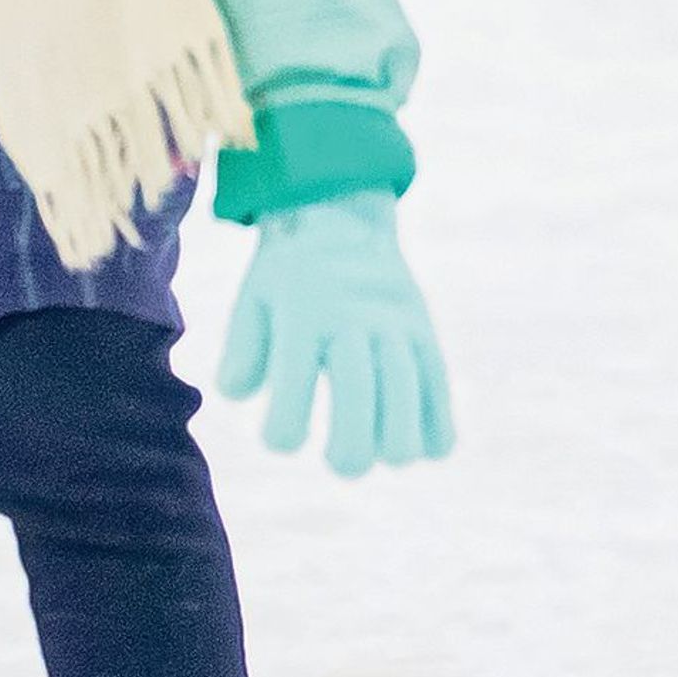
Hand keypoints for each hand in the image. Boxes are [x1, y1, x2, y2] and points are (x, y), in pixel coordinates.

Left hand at [217, 191, 453, 472]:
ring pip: (407, 400)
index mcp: (303, 314)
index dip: (285, 432)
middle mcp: (353, 318)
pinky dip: (434, 431)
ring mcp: (397, 325)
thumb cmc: (289, 277)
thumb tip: (238, 393)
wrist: (344, 216)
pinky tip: (417, 445)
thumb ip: (242, 349)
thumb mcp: (254, 299)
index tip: (282, 439)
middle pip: (360, 398)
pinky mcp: (426, 335)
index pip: (295, 384)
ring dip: (394, 445)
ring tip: (380, 453)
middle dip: (348, 451)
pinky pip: (439, 391)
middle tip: (338, 460)